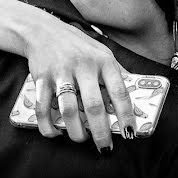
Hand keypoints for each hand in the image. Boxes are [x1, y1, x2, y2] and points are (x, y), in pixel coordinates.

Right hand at [23, 14, 135, 151]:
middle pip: (94, 106)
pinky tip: (54, 133)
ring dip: (75, 130)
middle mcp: (84, 66)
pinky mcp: (42, 78)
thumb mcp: (103, 53)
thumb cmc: (78, 46)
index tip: (130, 133)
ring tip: (80, 139)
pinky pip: (43, 107)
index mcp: (104, 62)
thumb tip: (135, 94)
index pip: (120, 92)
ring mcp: (61, 72)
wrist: (43, 30)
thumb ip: (117, 72)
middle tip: (105, 147)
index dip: (126, 115)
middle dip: (100, 131)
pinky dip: (48, 125)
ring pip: (69, 110)